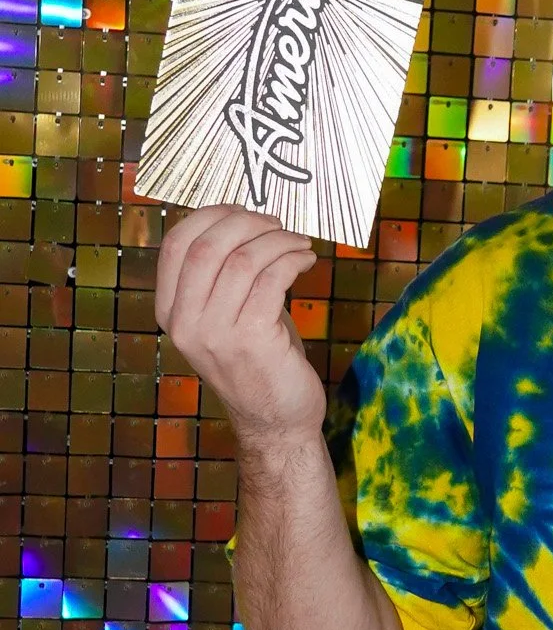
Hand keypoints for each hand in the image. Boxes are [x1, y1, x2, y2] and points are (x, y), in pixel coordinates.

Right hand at [155, 205, 327, 443]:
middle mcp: (185, 323)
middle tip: (276, 224)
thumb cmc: (256, 358)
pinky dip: (293, 260)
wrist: (275, 419)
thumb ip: (219, 274)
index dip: (210, 216)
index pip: (175, 244)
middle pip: (209, 245)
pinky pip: (273, 279)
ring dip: (279, 241)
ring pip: (245, 259)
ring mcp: (215, 334)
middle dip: (248, 223)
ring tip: (298, 244)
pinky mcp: (252, 340)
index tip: (242, 210)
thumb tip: (241, 219)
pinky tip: (306, 261)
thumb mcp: (223, 315)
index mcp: (170, 311)